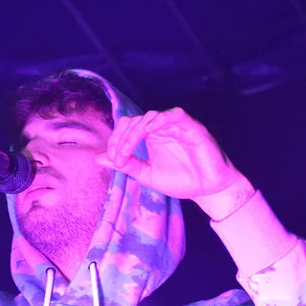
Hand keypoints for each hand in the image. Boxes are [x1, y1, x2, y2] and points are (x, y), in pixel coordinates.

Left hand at [95, 108, 254, 218]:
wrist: (207, 190)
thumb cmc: (181, 181)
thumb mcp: (146, 174)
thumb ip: (125, 164)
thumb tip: (98, 159)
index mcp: (150, 137)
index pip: (127, 127)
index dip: (115, 140)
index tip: (113, 160)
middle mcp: (161, 129)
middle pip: (134, 120)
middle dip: (121, 138)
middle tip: (119, 158)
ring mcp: (176, 126)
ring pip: (151, 116)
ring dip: (134, 132)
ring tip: (127, 151)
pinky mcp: (192, 127)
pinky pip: (175, 114)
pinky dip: (159, 119)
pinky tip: (148, 130)